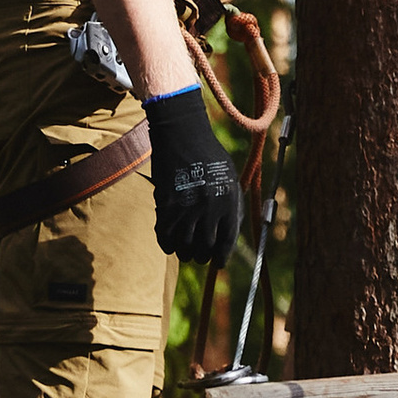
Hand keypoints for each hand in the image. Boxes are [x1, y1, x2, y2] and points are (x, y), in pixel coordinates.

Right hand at [146, 85, 244, 265]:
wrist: (182, 135)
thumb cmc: (210, 157)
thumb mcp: (230, 180)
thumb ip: (231, 209)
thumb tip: (227, 240)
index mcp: (228, 202)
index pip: (226, 243)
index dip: (221, 258)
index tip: (217, 262)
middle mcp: (209, 208)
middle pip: (205, 249)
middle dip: (203, 256)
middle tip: (200, 254)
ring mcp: (186, 208)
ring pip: (184, 247)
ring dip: (185, 252)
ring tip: (187, 249)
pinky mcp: (165, 206)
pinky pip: (165, 237)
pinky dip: (168, 244)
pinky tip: (171, 242)